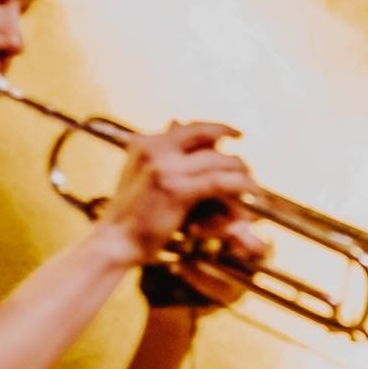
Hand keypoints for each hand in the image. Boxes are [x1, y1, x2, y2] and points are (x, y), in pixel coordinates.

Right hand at [98, 121, 264, 262]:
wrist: (115, 241)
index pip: (189, 128)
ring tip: (252, 184)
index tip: (236, 133)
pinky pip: (218, 181)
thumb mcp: (141, 177)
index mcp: (144, 143)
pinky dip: (239, 185)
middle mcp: (154, 149)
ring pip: (217, 160)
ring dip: (240, 172)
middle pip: (206, 136)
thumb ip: (162, 158)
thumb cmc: (130, 215)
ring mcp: (165, 167)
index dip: (217, 128)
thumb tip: (180, 129)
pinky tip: (250, 191)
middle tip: (247, 164)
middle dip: (231, 148)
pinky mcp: (177, 190)